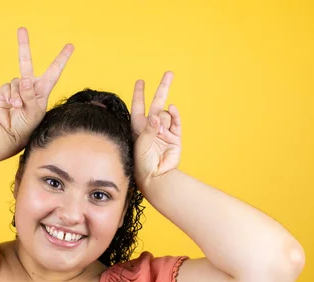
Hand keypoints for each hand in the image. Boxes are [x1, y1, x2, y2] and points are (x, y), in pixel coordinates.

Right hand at [0, 27, 73, 148]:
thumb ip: (30, 95)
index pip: (54, 70)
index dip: (62, 58)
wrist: (12, 134)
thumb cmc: (29, 125)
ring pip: (16, 81)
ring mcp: (16, 88)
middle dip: (23, 45)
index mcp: (42, 88)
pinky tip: (12, 106)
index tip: (70, 46)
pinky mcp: (4, 93)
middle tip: (21, 29)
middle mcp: (29, 85)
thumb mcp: (34, 111)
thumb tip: (25, 80)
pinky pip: (6, 89)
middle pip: (26, 62)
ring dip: (17, 94)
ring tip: (18, 107)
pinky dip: (9, 97)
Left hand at [131, 71, 181, 189]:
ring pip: (165, 114)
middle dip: (162, 88)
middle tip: (169, 73)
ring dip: (163, 117)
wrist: (156, 177)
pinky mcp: (175, 138)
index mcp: (138, 128)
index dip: (139, 94)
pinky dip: (174, 115)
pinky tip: (172, 109)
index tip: (141, 81)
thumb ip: (149, 128)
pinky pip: (175, 122)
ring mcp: (164, 132)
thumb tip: (156, 116)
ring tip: (160, 130)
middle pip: (156, 103)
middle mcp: (151, 128)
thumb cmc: (142, 163)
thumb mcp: (141, 143)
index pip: (138, 106)